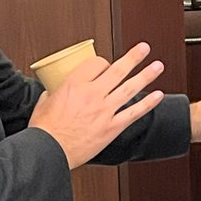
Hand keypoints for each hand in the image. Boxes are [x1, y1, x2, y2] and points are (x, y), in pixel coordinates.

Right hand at [28, 42, 165, 167]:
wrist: (50, 152)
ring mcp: (104, 111)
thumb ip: (51, 95)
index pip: (96, 64)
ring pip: (130, 88)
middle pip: (118, 70)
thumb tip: (52, 93)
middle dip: (134, 57)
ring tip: (158, 66)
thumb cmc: (44, 131)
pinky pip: (134, 113)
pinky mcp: (112, 128)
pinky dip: (148, 104)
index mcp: (74, 85)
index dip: (103, 62)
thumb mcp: (43, 104)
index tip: (106, 65)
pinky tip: (157, 96)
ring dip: (146, 75)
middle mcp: (92, 94)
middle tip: (144, 48)